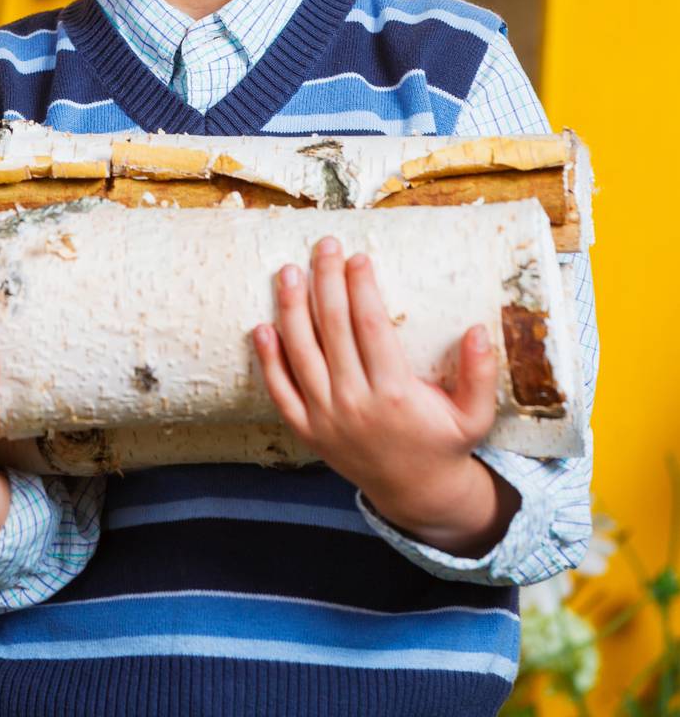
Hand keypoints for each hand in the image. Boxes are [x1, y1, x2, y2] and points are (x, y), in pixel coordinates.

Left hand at [253, 236, 516, 554]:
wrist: (415, 493)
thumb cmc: (444, 444)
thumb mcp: (474, 416)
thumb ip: (479, 374)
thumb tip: (478, 329)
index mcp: (396, 394)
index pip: (371, 327)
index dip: (362, 288)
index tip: (358, 257)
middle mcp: (356, 403)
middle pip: (333, 330)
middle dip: (327, 282)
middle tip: (324, 247)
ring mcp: (326, 418)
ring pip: (301, 353)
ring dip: (292, 309)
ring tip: (289, 272)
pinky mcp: (307, 432)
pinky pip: (280, 392)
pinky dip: (269, 360)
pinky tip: (262, 326)